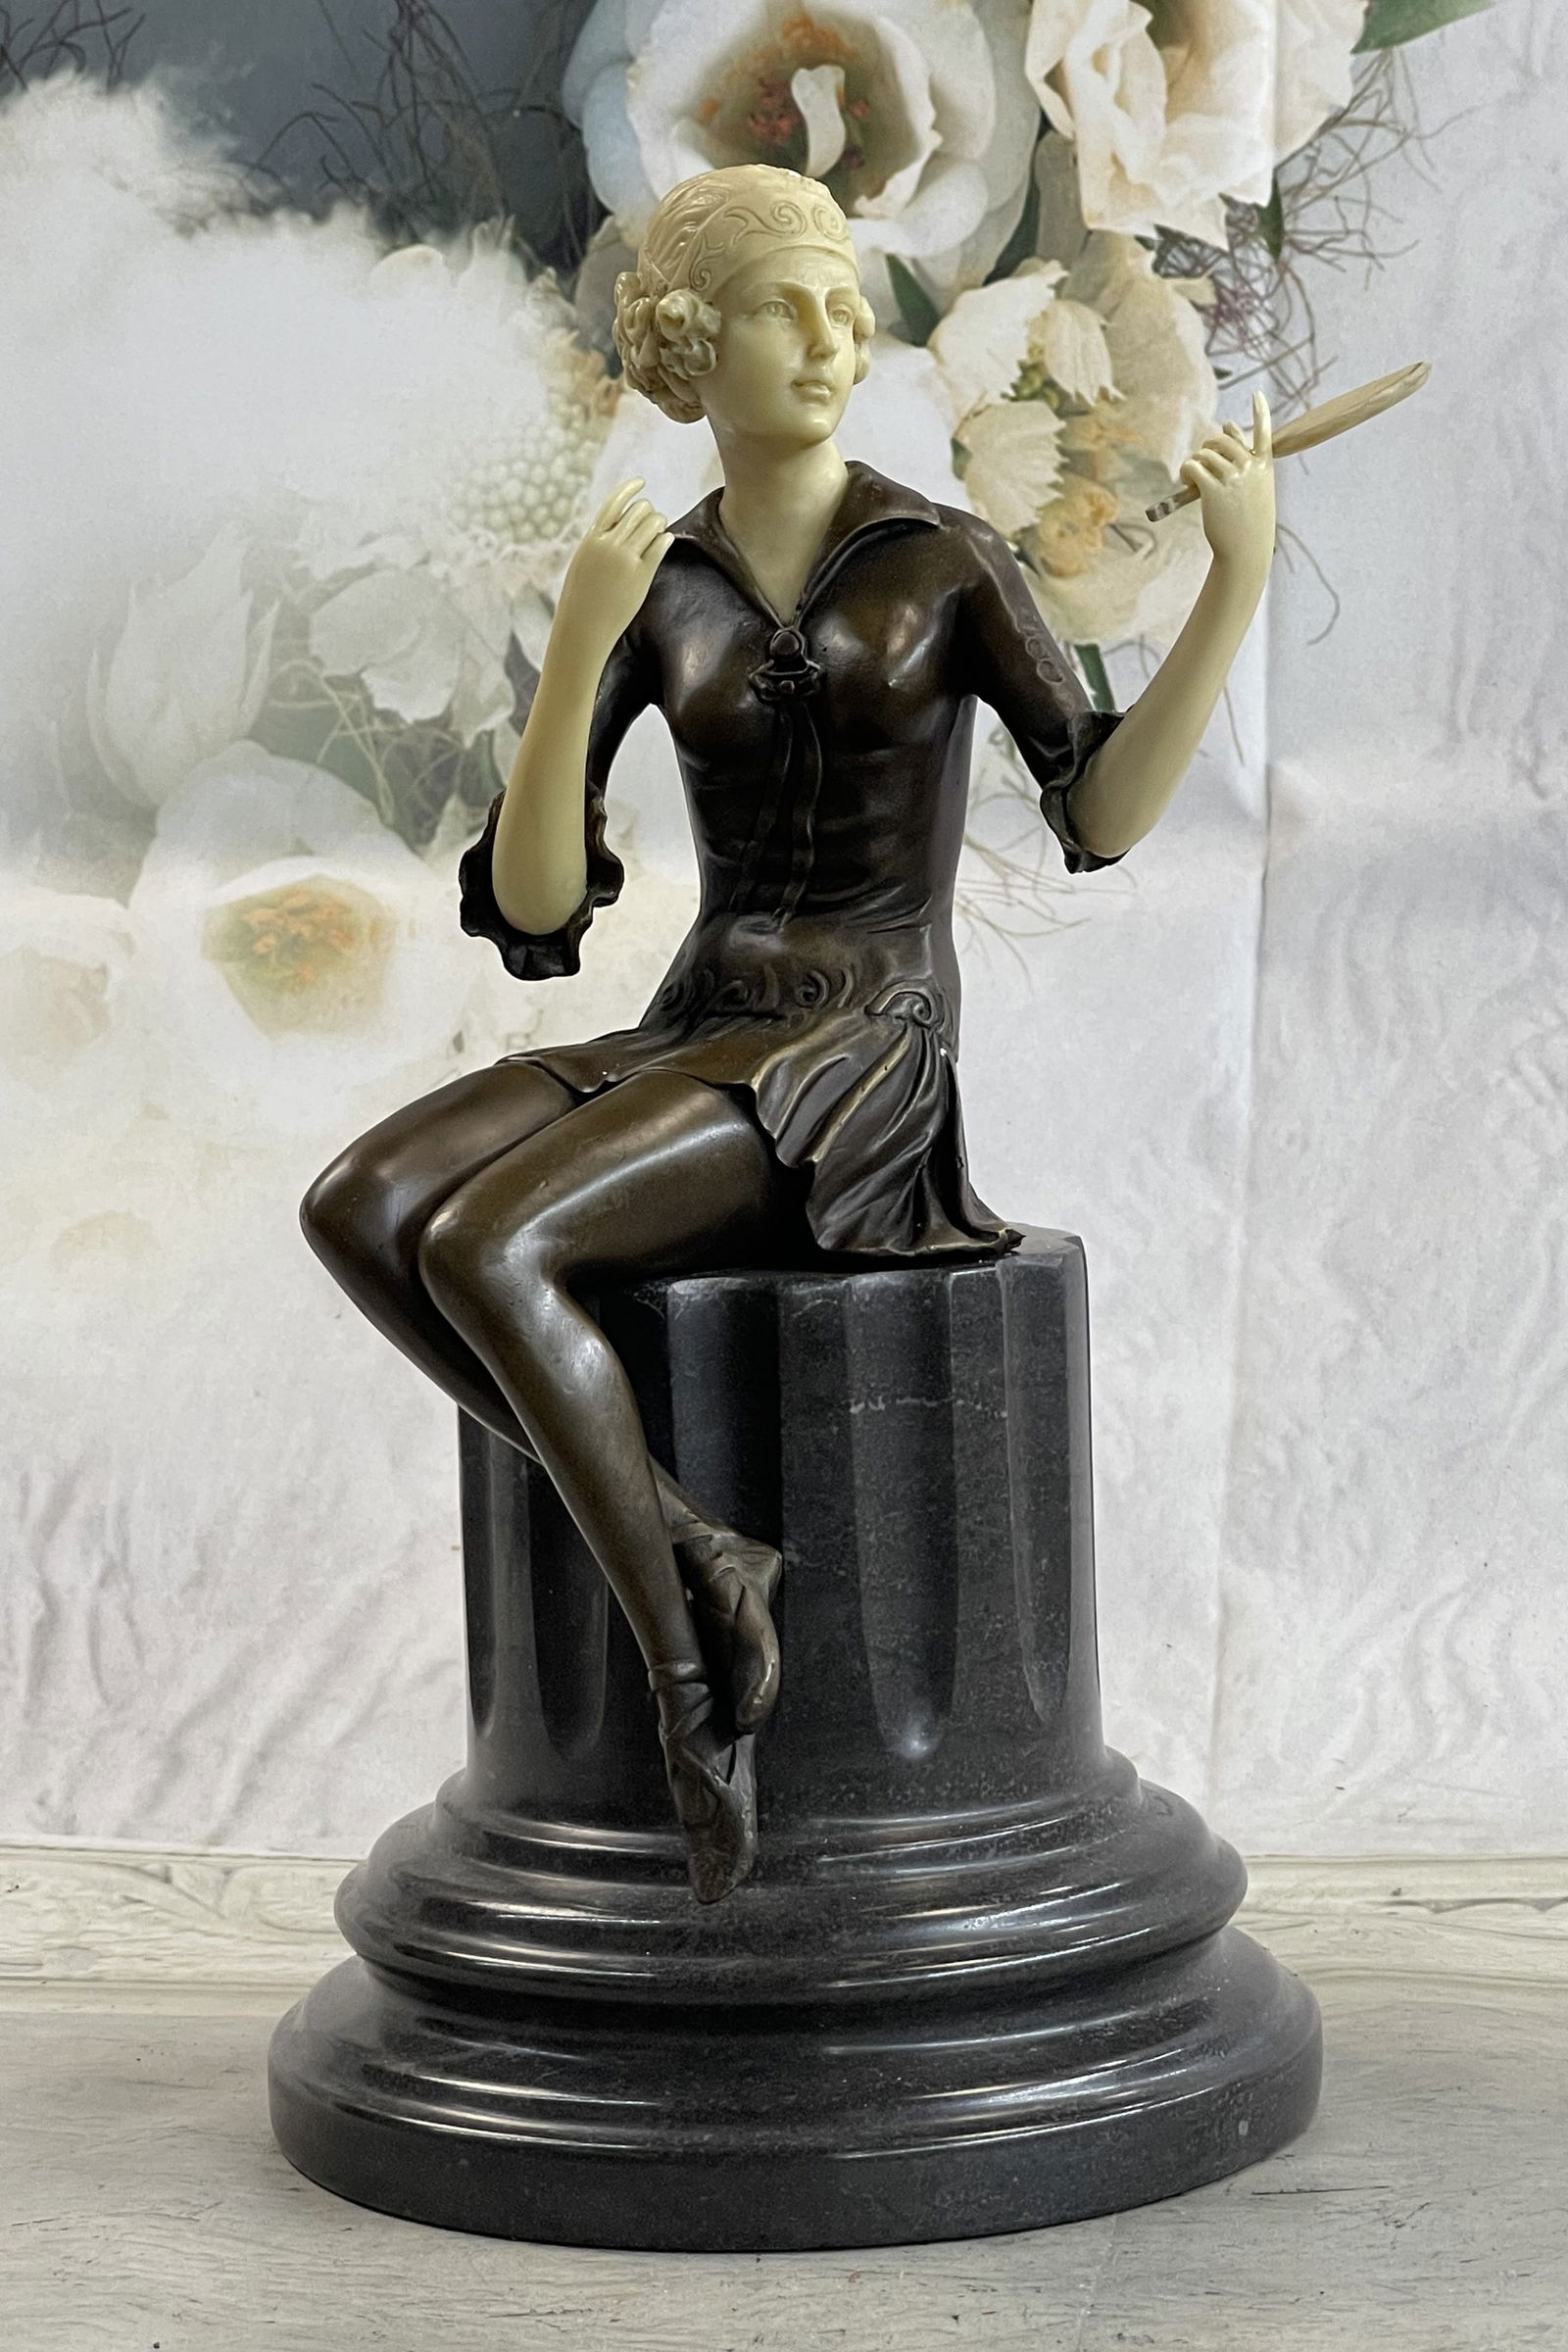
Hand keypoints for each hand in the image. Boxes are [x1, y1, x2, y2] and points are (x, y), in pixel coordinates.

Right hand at [554, 477, 672, 664]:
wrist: (583, 627)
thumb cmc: (581, 597)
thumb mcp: (583, 562)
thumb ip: (598, 542)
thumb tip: (615, 527)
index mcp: (592, 538)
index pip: (614, 502)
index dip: (630, 488)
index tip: (642, 482)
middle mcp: (609, 545)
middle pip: (638, 511)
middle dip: (648, 511)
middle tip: (653, 518)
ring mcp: (626, 559)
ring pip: (652, 524)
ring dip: (659, 523)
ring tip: (659, 529)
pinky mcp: (641, 575)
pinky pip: (660, 545)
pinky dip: (665, 538)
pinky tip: (666, 540)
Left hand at [1179, 392, 1274, 578]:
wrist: (1245, 550)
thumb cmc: (1249, 523)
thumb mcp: (1256, 491)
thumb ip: (1246, 464)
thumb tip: (1226, 431)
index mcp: (1264, 466)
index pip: (1263, 432)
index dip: (1260, 412)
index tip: (1257, 394)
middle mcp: (1250, 467)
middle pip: (1222, 439)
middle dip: (1208, 446)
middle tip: (1203, 462)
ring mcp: (1232, 477)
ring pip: (1205, 453)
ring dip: (1195, 463)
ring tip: (1193, 478)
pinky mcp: (1213, 489)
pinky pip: (1193, 466)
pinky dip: (1186, 471)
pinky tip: (1186, 480)